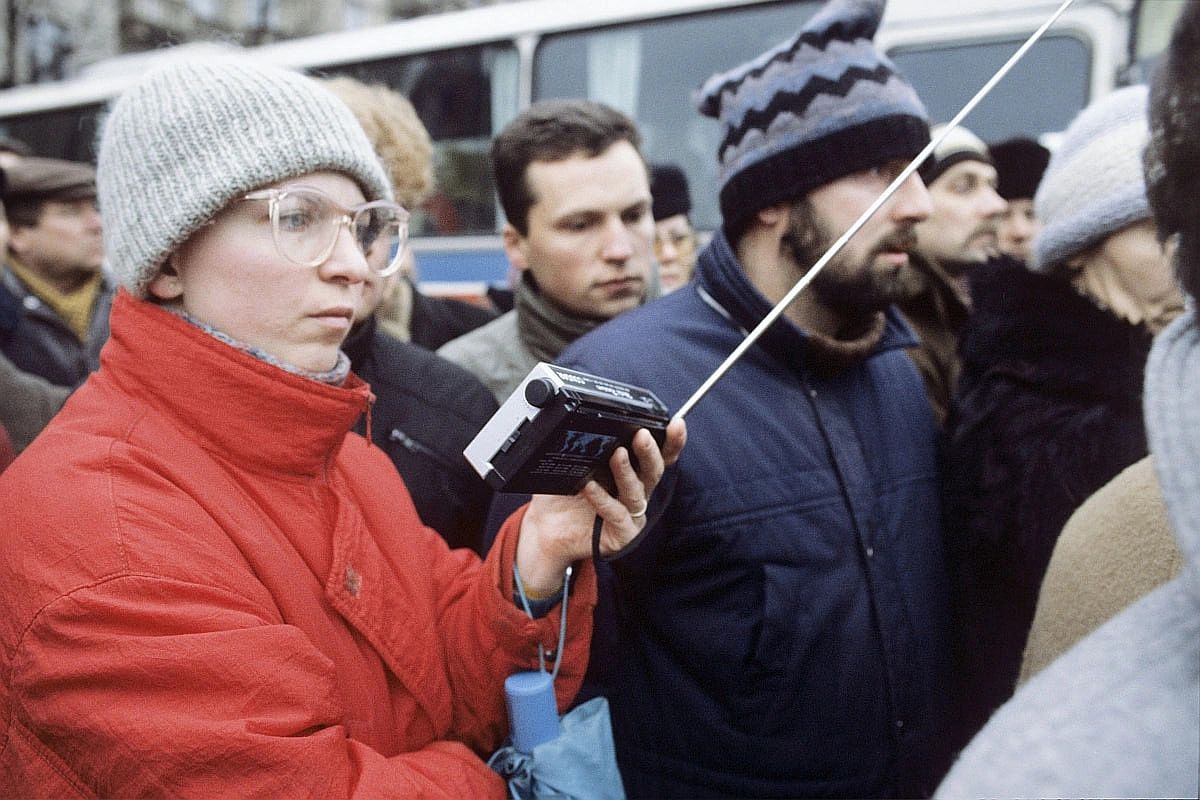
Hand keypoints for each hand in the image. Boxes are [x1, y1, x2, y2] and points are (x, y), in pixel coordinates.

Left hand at [515, 418, 686, 594]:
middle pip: (653, 470)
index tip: (676, 424)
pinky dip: (602, 498)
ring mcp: (631, 515)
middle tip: (642, 435)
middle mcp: (637, 493)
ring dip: (626, 472)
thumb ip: (583, 445)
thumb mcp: (572, 464)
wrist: (544, 530)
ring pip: (636, 491)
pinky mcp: (622, 534)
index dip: (671, 441)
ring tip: (617, 454)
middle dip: (650, 451)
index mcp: (633, 472)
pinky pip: (616, 514)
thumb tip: (581, 419)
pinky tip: (590, 486)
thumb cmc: (562, 496)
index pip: (660, 456)